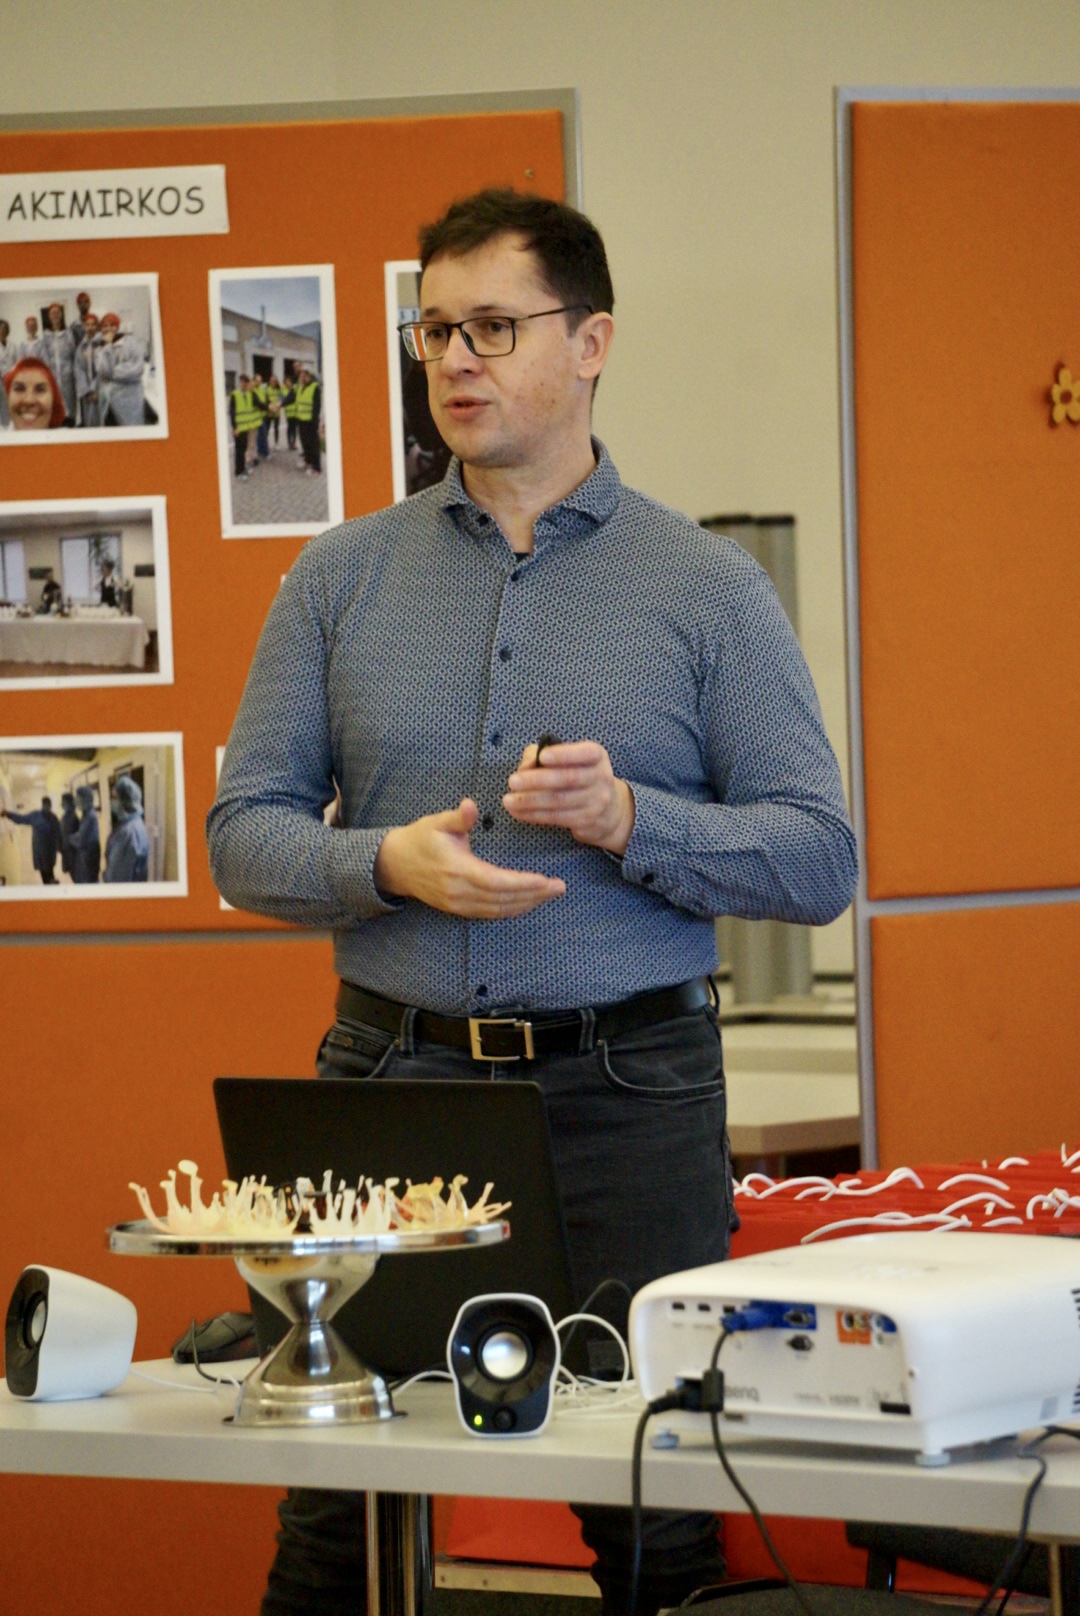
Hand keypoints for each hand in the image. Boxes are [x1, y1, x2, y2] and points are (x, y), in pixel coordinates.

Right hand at [374, 798, 564, 918]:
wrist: (395, 865)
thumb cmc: (420, 839)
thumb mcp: (437, 823)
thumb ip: (459, 817)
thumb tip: (471, 805)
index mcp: (457, 870)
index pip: (496, 882)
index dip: (523, 884)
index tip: (545, 881)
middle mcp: (459, 892)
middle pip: (503, 900)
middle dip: (534, 895)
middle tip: (559, 887)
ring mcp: (458, 904)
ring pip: (499, 910)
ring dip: (526, 904)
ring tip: (550, 894)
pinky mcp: (459, 910)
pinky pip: (490, 914)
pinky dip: (512, 909)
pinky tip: (528, 902)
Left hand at [503, 741, 634, 855]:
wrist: (609, 812)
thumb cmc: (579, 777)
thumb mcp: (569, 760)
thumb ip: (542, 755)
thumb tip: (524, 767)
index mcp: (597, 756)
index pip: (585, 753)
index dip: (563, 754)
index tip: (542, 756)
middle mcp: (601, 778)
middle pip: (568, 778)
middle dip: (537, 780)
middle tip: (512, 781)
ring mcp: (596, 802)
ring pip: (559, 801)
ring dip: (530, 801)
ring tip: (508, 800)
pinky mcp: (587, 821)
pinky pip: (556, 817)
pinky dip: (534, 815)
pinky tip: (518, 812)